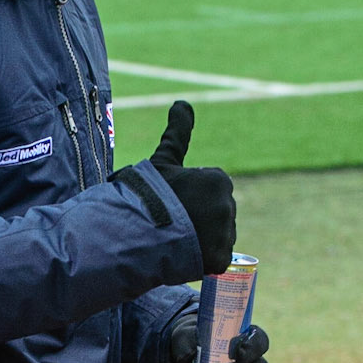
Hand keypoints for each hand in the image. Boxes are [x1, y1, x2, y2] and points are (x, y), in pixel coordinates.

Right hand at [146, 101, 235, 274]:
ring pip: (218, 236)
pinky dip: (202, 258)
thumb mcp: (162, 161)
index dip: (191, 197)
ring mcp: (225, 234)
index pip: (212, 190)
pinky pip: (216, 258)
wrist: (134, 232)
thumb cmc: (146, 195)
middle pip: (217, 213)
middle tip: (173, 221)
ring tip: (176, 237)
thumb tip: (182, 103)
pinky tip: (184, 253)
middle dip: (199, 218)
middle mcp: (228, 205)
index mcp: (218, 180)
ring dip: (201, 238)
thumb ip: (178, 133)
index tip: (172, 202)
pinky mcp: (220, 259)